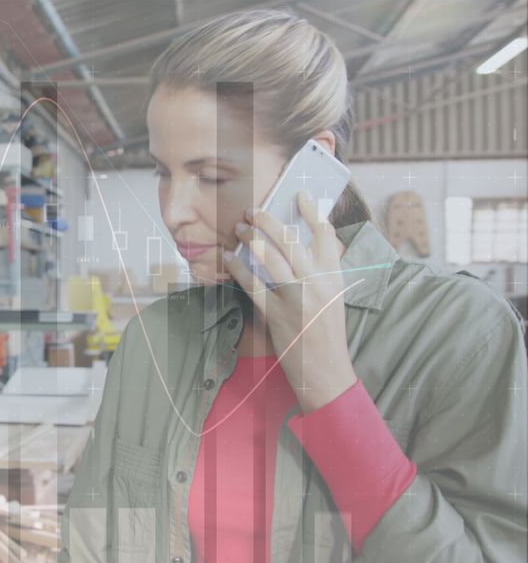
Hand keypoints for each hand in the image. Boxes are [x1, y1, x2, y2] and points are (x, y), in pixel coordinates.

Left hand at [221, 191, 357, 412]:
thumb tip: (307, 238)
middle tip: (252, 210)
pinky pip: (252, 285)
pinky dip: (238, 268)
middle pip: (291, 242)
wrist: (325, 369)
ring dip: (251, 240)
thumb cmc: (327, 330)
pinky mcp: (276, 315)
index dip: (313, 211)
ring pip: (270, 259)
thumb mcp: (334, 295)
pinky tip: (228, 257)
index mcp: (334, 277)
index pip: (326, 235)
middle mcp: (317, 284)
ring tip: (239, 228)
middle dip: (268, 222)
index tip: (300, 193)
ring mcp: (296, 299)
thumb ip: (323, 268)